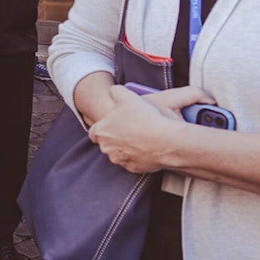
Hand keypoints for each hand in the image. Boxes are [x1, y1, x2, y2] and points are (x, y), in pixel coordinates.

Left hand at [87, 85, 212, 172]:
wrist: (165, 140)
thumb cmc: (144, 118)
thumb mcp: (127, 96)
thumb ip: (116, 92)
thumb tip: (113, 91)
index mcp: (100, 132)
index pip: (94, 132)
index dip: (103, 127)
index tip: (112, 124)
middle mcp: (107, 148)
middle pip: (106, 143)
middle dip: (115, 137)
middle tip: (129, 129)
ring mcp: (120, 160)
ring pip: (119, 153)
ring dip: (126, 147)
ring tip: (140, 137)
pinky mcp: (133, 168)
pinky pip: (133, 161)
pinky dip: (138, 156)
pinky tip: (148, 147)